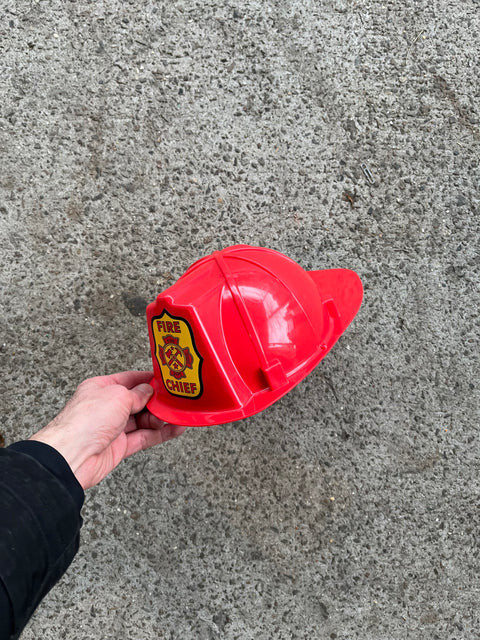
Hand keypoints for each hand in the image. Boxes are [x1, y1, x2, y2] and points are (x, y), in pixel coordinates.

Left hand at [29, 371, 185, 489]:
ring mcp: (113, 428)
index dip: (147, 379)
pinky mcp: (119, 447)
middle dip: (156, 401)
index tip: (164, 380)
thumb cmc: (85, 421)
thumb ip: (137, 394)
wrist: (73, 456)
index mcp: (101, 388)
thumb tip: (148, 391)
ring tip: (177, 415)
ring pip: (143, 421)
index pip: (129, 379)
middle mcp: (107, 407)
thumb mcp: (118, 396)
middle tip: (174, 400)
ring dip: (161, 418)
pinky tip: (174, 429)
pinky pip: (144, 437)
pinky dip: (160, 434)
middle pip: (138, 401)